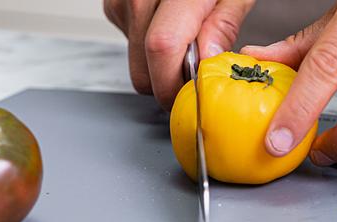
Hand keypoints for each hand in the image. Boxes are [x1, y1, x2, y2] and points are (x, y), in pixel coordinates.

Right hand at [104, 0, 254, 110]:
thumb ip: (223, 24)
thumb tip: (208, 61)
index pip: (163, 48)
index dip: (175, 84)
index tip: (191, 97)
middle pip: (143, 68)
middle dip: (169, 84)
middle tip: (195, 75)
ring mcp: (121, 1)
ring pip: (136, 62)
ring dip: (160, 66)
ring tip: (186, 40)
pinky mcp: (113, 7)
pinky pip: (130, 46)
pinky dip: (150, 49)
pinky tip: (168, 28)